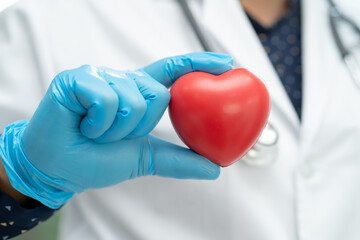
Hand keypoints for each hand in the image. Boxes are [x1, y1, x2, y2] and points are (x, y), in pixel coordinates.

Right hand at [0, 52, 232, 208]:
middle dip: (140, 125)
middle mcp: (122, 80)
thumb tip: (215, 168)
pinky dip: (99, 125)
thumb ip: (179, 160)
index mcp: (138, 94)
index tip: (227, 64)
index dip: (199, 64)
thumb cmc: (98, 159)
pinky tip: (84, 126)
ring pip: (134, 98)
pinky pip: (107, 100)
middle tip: (113, 135)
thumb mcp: (145, 158)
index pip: (173, 72)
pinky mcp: (80, 78)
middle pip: (158, 93)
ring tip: (96, 131)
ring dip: (117, 129)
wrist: (59, 168)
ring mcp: (101, 77)